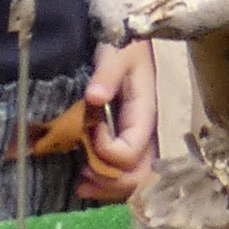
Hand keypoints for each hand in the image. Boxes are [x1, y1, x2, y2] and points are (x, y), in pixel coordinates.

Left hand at [72, 43, 158, 203]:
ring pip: (133, 180)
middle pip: (138, 175)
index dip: (104, 149)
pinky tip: (87, 179)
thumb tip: (94, 97)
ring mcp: (140, 139)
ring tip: (81, 183)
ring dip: (108, 188)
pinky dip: (107, 183)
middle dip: (109, 182)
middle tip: (82, 175)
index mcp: (145, 113)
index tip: (89, 129)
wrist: (132, 41)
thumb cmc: (125, 46)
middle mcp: (147, 132)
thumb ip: (107, 73)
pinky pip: (125, 172)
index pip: (129, 151)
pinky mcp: (130, 141)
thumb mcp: (117, 52)